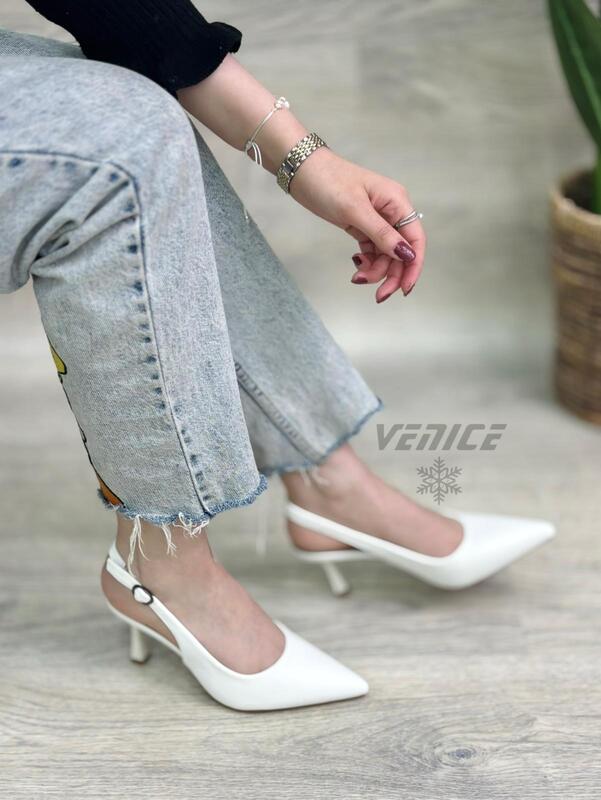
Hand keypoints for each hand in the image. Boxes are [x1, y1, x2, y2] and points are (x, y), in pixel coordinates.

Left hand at [290, 148, 425, 302]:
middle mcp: (391, 212)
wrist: (302, 171)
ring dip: (375, 271)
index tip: (404, 289)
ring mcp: (377, 220)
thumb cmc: (328, 181)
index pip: (415, 239)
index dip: (414, 266)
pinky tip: (356, 266)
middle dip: (392, 275)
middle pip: (401, 252)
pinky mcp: (362, 226)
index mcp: (397, 202)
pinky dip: (367, 262)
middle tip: (378, 296)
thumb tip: (406, 255)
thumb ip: (381, 234)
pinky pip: (372, 251)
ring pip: (385, 255)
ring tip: (357, 277)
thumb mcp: (355, 210)